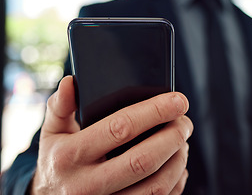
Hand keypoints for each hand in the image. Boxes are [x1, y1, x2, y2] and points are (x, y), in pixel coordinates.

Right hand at [30, 76, 192, 194]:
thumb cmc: (57, 161)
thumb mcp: (52, 132)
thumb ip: (59, 106)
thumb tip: (71, 82)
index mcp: (70, 156)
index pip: (120, 128)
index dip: (154, 112)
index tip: (178, 101)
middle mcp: (87, 185)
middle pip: (143, 160)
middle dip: (173, 136)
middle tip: (185, 122)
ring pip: (155, 186)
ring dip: (178, 160)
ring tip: (183, 141)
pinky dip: (175, 182)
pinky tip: (177, 165)